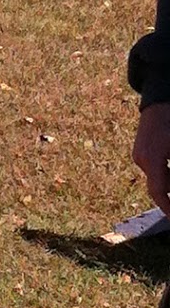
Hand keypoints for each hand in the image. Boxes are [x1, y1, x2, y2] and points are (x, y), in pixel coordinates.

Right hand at [134, 103, 169, 218]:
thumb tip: (169, 188)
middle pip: (158, 186)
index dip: (167, 208)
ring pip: (157, 177)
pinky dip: (166, 173)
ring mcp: (140, 154)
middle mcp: (142, 159)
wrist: (161, 99)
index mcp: (152, 159)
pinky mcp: (142, 150)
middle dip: (169, 196)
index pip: (158, 192)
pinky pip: (155, 168)